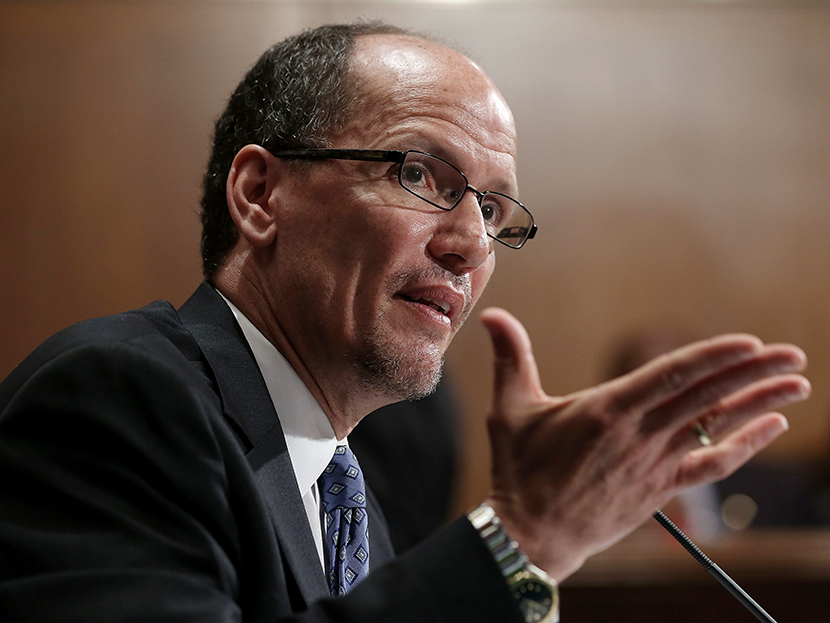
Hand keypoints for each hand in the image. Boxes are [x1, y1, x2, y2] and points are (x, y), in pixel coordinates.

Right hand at [480, 307, 809, 580]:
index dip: (715, 356)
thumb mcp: (508, 409)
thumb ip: (510, 357)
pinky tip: (770, 427)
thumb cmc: (518, 470)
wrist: (531, 534)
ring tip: (798, 386)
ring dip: (760, 404)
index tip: (751, 342)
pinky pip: (712, 466)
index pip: (673, 374)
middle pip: (707, 397)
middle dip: (753, 372)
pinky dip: (745, 446)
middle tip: (793, 354)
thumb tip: (493, 315)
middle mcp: (639, 435)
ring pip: (717, 429)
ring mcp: (654, 465)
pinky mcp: (660, 490)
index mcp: (607, 409)